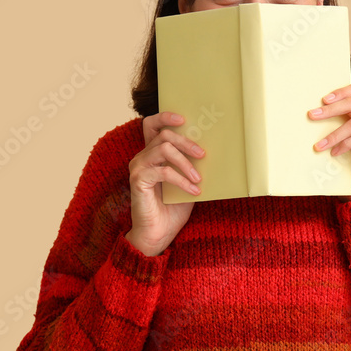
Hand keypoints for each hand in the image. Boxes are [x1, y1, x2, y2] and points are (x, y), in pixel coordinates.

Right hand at [125, 111, 204, 255]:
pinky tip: (193, 191)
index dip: (165, 117)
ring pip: (163, 149)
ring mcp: (138, 168)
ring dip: (185, 163)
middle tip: (202, 155)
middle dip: (186, 142)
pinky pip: (163, 171)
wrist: (158, 234)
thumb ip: (192, 165)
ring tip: (198, 178)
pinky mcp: (138, 180)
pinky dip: (181, 180)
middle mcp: (142, 157)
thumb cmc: (172, 208)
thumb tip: (212, 152)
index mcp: (152, 154)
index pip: (151, 125)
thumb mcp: (187, 182)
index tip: (183, 118)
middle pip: (163, 135)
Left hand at [307, 82, 350, 202]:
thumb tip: (307, 119)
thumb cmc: (346, 171)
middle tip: (312, 115)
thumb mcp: (335, 146)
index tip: (323, 99)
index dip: (342, 91)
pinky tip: (333, 154)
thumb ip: (329, 131)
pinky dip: (345, 145)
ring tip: (318, 146)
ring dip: (334, 133)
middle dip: (332, 109)